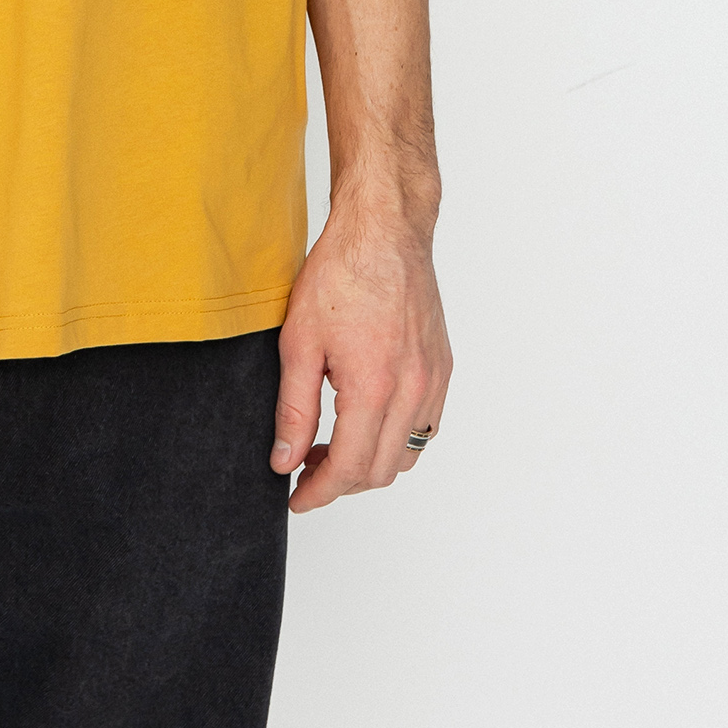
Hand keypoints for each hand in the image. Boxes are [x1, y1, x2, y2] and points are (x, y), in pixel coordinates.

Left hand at [271, 198, 450, 512]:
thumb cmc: (341, 273)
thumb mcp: (299, 342)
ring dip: (370, 463)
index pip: (349, 469)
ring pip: (407, 453)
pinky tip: (367, 419)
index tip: (297, 497)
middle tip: (305, 468)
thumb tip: (284, 460)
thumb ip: (293, 409)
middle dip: (340, 481)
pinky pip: (426, 426)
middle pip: (379, 471)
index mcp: (374, 388)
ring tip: (332, 444)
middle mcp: (413, 391)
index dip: (319, 493)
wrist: (384, 230)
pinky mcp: (442, 368)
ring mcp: (433, 381)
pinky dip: (397, 438)